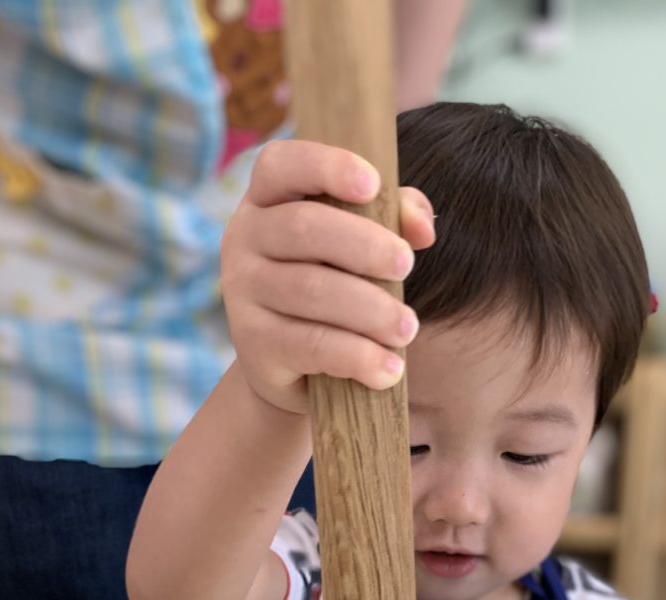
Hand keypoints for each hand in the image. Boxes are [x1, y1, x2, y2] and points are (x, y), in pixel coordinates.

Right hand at [221, 139, 435, 414]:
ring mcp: (243, 293)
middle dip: (364, 245)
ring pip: (311, 290)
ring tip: (407, 328)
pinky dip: (357, 357)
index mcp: (267, 199)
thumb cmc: (336, 284)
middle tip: (407, 265)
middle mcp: (245, 239)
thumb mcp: (360, 246)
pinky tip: (389, 369)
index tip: (373, 184)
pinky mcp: (255, 345)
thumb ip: (393, 218)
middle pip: (304, 229)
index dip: (326, 166)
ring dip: (371, 309)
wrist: (298, 368)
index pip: (281, 164)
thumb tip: (422, 228)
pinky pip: (311, 345)